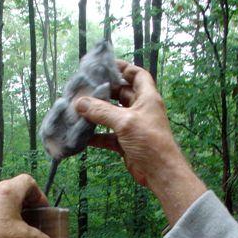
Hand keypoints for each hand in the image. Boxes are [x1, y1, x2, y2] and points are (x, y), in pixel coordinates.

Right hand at [74, 62, 205, 224]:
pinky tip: (83, 135)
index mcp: (147, 98)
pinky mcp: (126, 143)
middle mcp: (140, 110)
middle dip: (104, 91)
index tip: (106, 64)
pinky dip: (97, 136)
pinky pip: (108, 136)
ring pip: (112, 116)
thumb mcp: (124, 122)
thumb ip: (101, 111)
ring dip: (97, 114)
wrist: (159, 172)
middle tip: (85, 88)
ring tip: (79, 110)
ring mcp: (133, 127)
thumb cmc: (148, 141)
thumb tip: (79, 102)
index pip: (137, 75)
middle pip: (121, 94)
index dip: (124, 67)